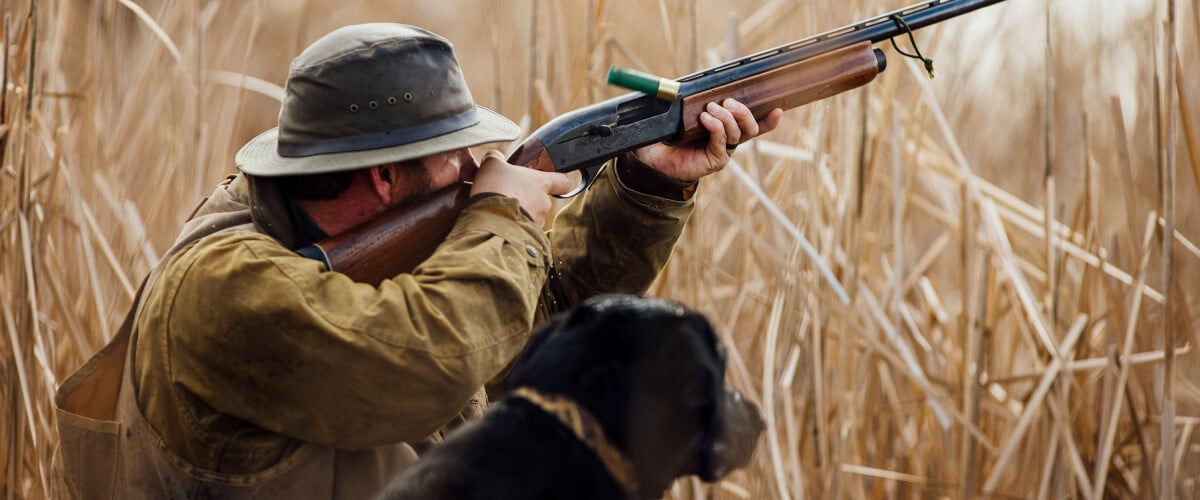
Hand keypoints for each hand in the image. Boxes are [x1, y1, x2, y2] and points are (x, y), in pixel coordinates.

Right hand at [470, 150, 573, 225]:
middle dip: (526, 201)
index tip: (556, 184)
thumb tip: (496, 158)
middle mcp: (543, 203)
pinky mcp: (529, 238)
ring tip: (499, 213)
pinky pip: (523, 231)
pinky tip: (499, 225)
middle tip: (508, 198)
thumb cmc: (495, 189)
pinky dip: (513, 228)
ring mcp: (537, 222)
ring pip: (531, 217)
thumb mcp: (491, 165)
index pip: (563, 181)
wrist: (490, 221)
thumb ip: (497, 158)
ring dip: (519, 215)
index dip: (560, 182)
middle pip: (540, 201)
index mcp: (540, 182)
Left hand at [633, 99, 781, 181]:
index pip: (754, 125)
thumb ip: (696, 101)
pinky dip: (716, 126)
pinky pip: (722, 141)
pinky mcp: (715, 160)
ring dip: (726, 117)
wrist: (655, 157)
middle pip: (750, 128)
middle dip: (743, 112)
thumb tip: (695, 81)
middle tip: (727, 102)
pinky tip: (706, 119)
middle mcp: (729, 142)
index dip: (768, 120)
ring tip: (710, 109)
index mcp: (727, 130)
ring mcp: (723, 152)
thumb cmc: (670, 134)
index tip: (778, 109)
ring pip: (738, 133)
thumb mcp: (685, 114)